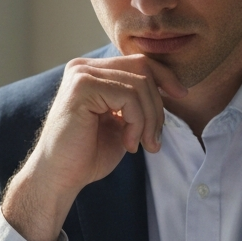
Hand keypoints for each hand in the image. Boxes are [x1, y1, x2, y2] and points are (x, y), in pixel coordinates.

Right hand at [2, 54, 186, 240]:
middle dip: (157, 106)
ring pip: (139, 85)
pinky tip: (128, 144)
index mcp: (92, 72)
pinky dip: (136, 123)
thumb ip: (137, 103)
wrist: (60, 178)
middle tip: (154, 140)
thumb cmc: (88, 156)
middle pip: (142, 69)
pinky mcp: (82, 87)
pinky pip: (128, 96)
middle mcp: (83, 67)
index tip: (181, 95)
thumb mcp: (121, 123)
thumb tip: (172, 88)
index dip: (164, 77)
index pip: (138, 62)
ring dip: (148, 120)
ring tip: (143, 145)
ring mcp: (81, 74)